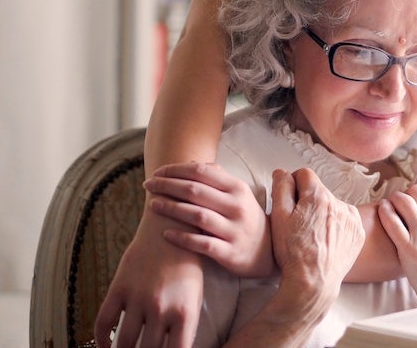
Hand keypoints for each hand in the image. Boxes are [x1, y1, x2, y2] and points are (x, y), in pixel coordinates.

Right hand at [94, 214, 203, 347]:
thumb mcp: (194, 296)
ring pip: (124, 342)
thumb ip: (184, 326)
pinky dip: (101, 338)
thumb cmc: (187, 265)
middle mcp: (161, 308)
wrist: (171, 228)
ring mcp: (138, 297)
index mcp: (185, 312)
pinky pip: (104, 321)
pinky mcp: (120, 287)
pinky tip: (105, 346)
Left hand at [144, 161, 274, 277]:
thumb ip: (218, 178)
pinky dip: (182, 238)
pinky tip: (165, 234)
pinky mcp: (229, 252)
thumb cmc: (246, 218)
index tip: (158, 172)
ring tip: (152, 205)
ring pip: (197, 215)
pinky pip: (202, 244)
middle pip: (195, 191)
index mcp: (237, 188)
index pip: (202, 172)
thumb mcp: (239, 195)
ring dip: (171, 209)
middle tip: (148, 184)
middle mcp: (237, 207)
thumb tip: (192, 163)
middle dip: (167, 186)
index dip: (176, 170)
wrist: (268, 252)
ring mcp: (234, 230)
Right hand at [218, 169, 364, 347]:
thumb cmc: (292, 252)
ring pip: (333, 205)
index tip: (290, 202)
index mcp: (318, 196)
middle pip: (319, 191)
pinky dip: (337, 226)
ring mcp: (352, 218)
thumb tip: (283, 172)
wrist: (313, 282)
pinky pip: (346, 220)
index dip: (293, 185)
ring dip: (323, 213)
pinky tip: (326, 241)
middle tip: (299, 224)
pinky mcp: (358, 232)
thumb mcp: (278, 217)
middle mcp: (339, 203)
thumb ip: (281, 188)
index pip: (304, 174)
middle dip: (308, 201)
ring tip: (313, 235)